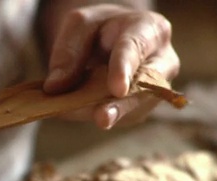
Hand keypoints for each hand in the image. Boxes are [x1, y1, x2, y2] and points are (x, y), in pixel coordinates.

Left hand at [43, 4, 179, 128]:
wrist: (112, 38)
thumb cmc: (99, 28)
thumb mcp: (79, 26)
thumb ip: (68, 51)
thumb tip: (55, 86)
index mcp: (150, 30)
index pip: (136, 50)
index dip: (125, 70)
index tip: (117, 90)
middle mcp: (162, 62)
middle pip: (144, 87)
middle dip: (122, 106)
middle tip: (102, 118)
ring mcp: (154, 89)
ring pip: (130, 108)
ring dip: (98, 112)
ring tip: (67, 111)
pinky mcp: (140, 108)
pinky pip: (119, 117)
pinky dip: (93, 115)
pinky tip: (73, 110)